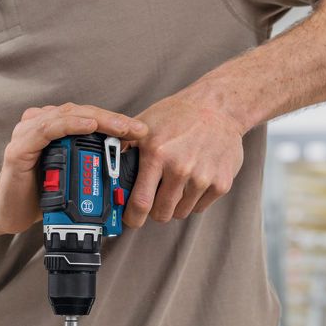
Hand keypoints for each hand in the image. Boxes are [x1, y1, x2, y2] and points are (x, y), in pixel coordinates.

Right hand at [0, 103, 148, 234]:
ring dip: (98, 120)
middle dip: (112, 119)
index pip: (87, 116)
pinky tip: (89, 125)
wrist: (11, 214)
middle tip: (138, 129)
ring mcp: (27, 134)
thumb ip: (90, 163)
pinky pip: (48, 129)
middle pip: (80, 112)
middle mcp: (38, 124)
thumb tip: (127, 165)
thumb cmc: (41, 194)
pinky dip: (70, 125)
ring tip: (122, 128)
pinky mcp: (19, 149)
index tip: (140, 131)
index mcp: (51, 128)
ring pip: (68, 116)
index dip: (115, 121)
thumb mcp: (72, 177)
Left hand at [123, 88, 243, 227]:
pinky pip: (199, 207)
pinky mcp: (221, 183)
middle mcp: (181, 168)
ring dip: (174, 205)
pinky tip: (192, 181)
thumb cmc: (178, 114)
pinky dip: (193, 200)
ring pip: (181, 213)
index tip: (131, 219)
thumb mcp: (144, 124)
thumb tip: (103, 168)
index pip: (141, 202)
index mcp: (157, 154)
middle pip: (161, 214)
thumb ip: (123, 147)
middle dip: (154, 211)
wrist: (218, 106)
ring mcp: (203, 177)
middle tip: (154, 199)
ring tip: (174, 185)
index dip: (133, 217)